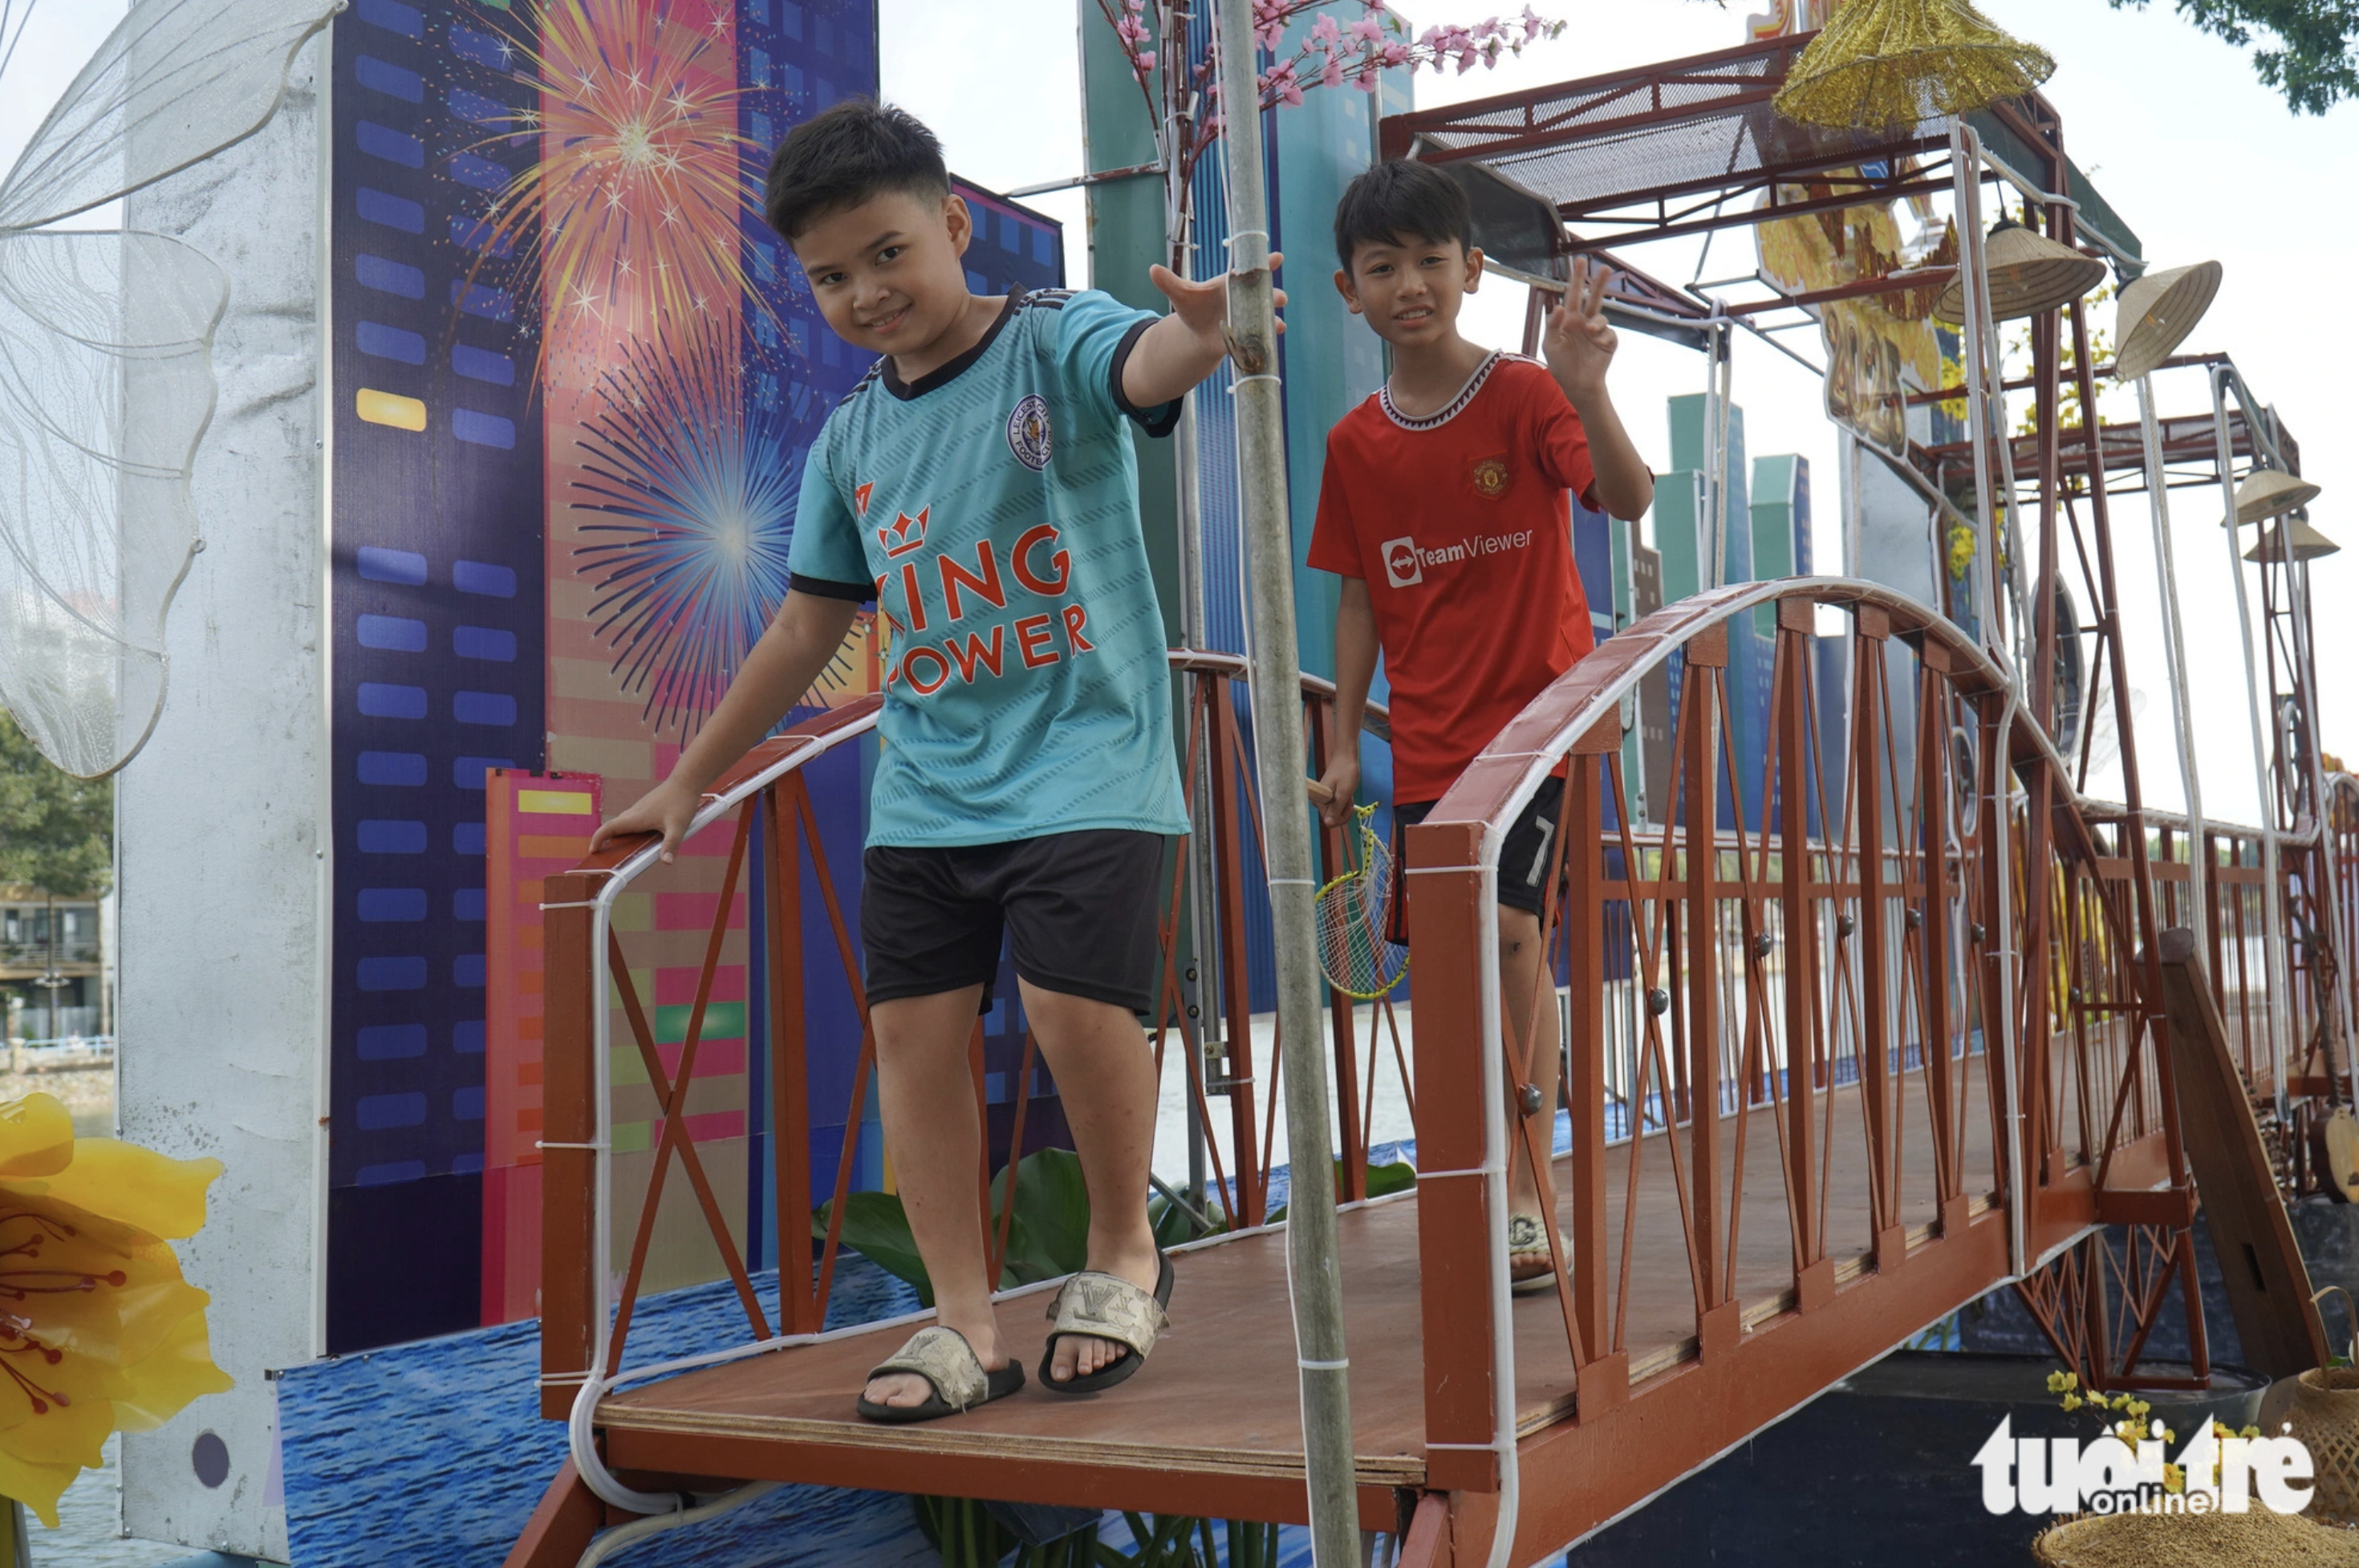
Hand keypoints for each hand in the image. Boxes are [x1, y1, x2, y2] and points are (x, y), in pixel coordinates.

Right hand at [588, 777, 701, 863]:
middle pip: (613, 827)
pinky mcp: (647, 806)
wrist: (686, 781)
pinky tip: (638, 837)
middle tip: (602, 855)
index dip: (597, 839)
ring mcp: (640, 808)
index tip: (592, 850)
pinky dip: (628, 829)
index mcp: (636, 818)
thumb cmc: (681, 802)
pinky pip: (631, 820)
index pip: (609, 828)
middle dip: (604, 840)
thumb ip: (671, 845)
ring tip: (618, 850)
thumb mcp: (678, 827)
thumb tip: (667, 863)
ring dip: (616, 834)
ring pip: (622, 822)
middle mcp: (634, 812)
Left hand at [1148, 250, 1285, 357]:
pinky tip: (1273, 335)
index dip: (1266, 263)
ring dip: (1274, 317)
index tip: (1277, 258)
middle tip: (1279, 297)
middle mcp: (1245, 297)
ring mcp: (1250, 315)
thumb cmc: (1194, 308)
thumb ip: (1170, 282)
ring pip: (1267, 313)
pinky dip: (1268, 335)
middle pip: (1264, 292)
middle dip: (1274, 294)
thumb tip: (1152, 269)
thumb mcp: (1181, 294)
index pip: (1251, 269)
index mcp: (1232, 282)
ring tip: (1278, 323)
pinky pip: (1262, 333)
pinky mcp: (1249, 334)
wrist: (1197, 333)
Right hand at [1313, 752, 1359, 828]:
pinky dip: (1343, 801)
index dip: (1343, 817)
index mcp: (1320, 802)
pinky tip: (1346, 792)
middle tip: (1349, 798)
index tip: (1349, 806)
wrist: (1345, 757)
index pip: (1330, 822)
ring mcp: (1322, 799)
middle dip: (1344, 811)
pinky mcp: (1326, 796)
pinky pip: (1335, 806)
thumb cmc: (1346, 772)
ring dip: (1344, 806)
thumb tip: (1328, 824)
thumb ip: (1336, 809)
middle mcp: (1318, 802)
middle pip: (1332, 818)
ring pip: (1335, 812)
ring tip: (1348, 793)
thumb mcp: (1344, 793)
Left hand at [1543, 255, 1617, 399]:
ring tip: (1590, 330)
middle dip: (1599, 283)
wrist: (1576, 385)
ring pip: (1602, 315)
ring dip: (1597, 321)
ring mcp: (1597, 332)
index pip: (1573, 294)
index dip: (1577, 278)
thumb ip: (1552, 325)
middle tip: (1605, 268)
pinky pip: (1609, 333)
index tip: (1580, 261)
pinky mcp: (1608, 342)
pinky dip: (1603, 336)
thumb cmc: (1560, 365)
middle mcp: (1584, 322)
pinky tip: (1597, 344)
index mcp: (1569, 319)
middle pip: (1594, 298)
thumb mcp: (1550, 344)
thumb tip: (1559, 307)